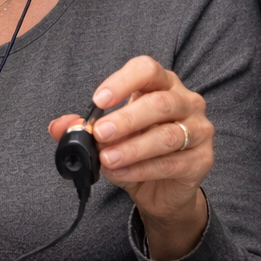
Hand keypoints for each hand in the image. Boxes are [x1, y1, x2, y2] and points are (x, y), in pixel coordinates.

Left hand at [47, 55, 211, 260]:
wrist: (161, 191)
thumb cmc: (135, 152)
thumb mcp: (106, 137)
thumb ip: (82, 128)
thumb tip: (57, 126)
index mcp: (160, 85)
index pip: (146, 70)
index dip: (122, 82)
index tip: (98, 100)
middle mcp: (186, 102)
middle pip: (159, 103)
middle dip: (125, 119)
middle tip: (99, 134)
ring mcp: (199, 130)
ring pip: (168, 135)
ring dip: (133, 148)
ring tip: (107, 158)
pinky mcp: (202, 159)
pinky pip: (172, 163)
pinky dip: (142, 169)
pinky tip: (121, 173)